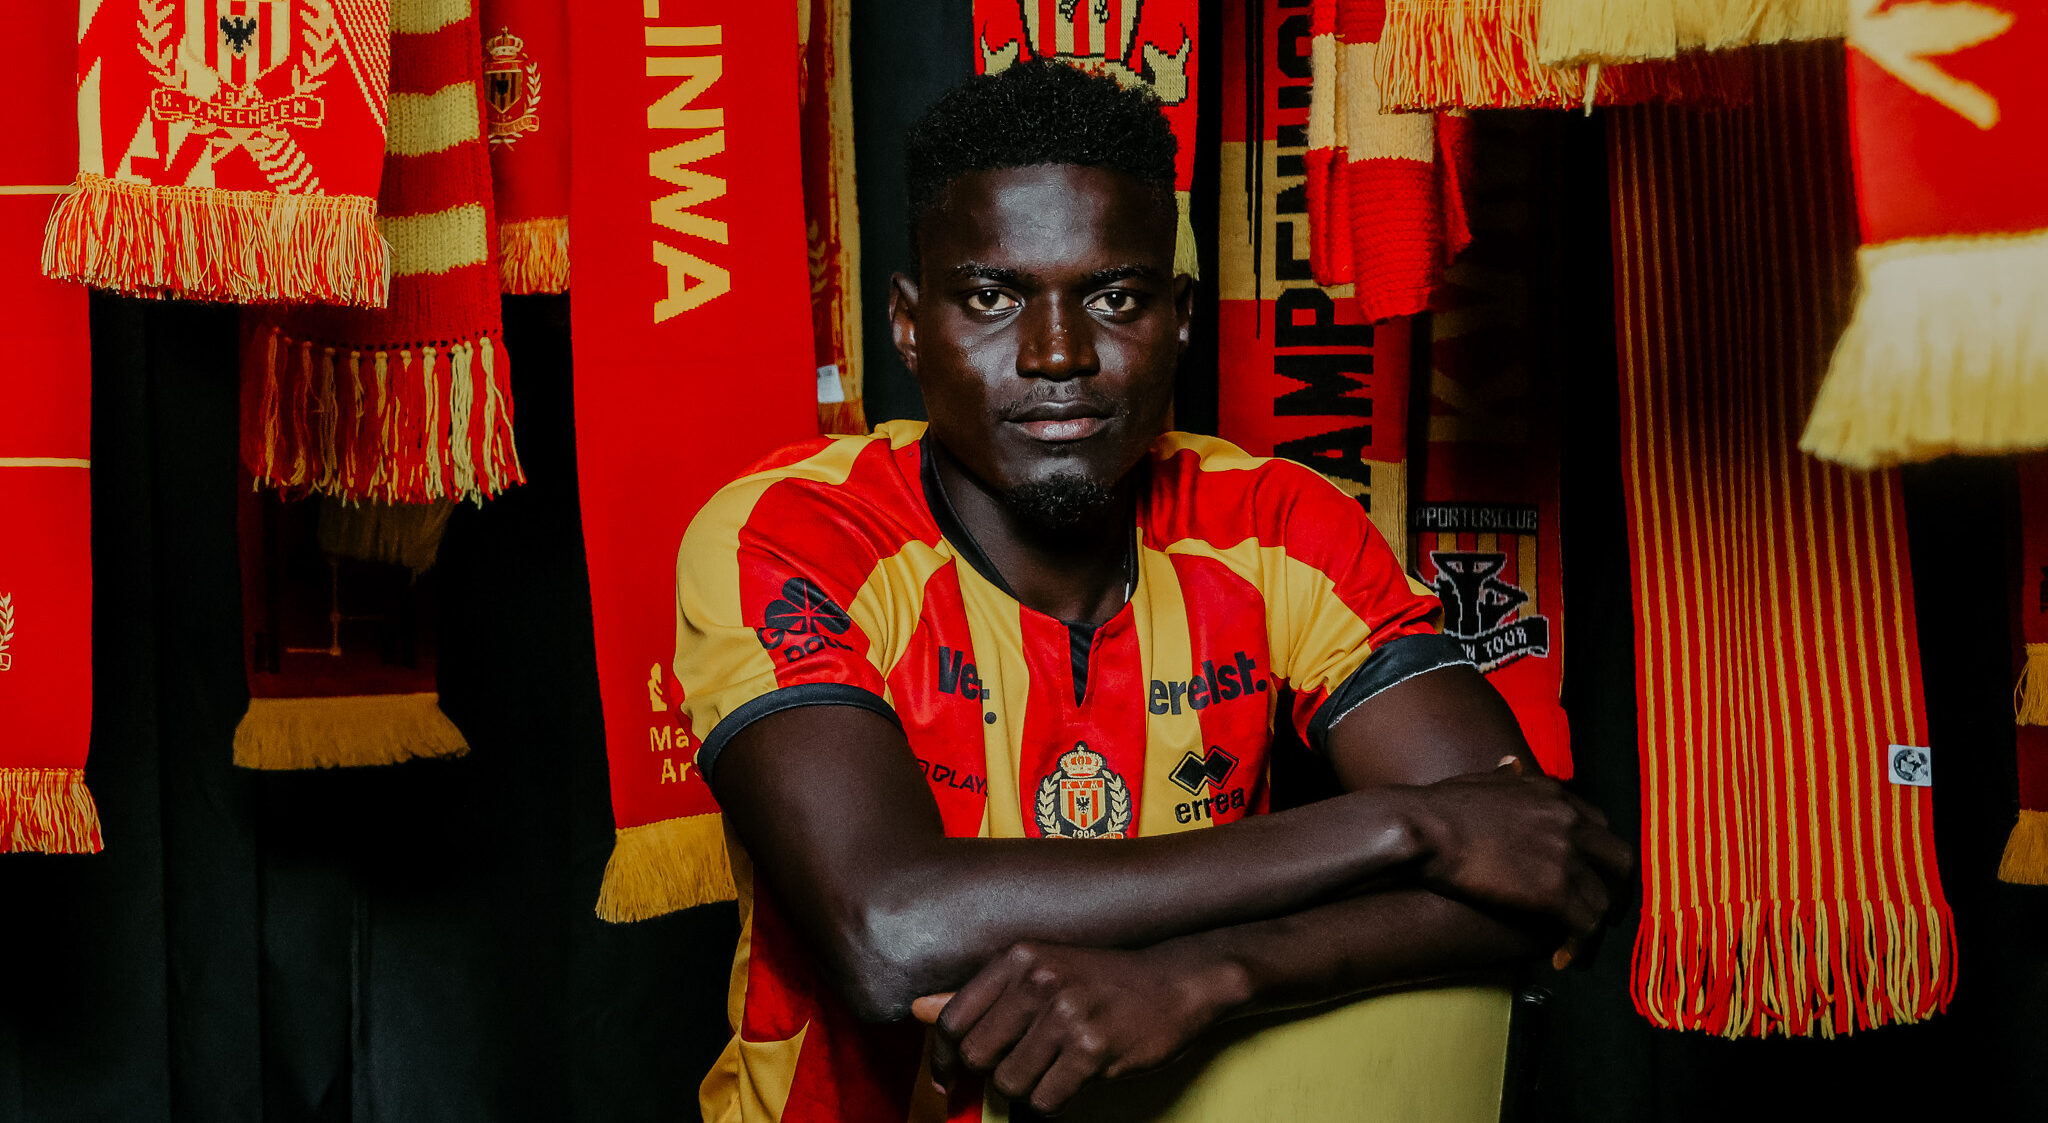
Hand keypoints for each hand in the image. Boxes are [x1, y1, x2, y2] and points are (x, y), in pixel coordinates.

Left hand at [911, 941, 1243, 1114]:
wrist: (1178, 980)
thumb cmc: (1106, 980)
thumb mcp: (1042, 969)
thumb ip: (983, 994)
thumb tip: (919, 1010)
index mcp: (1018, 957)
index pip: (954, 1019)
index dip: (945, 1057)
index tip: (949, 1078)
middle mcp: (1037, 979)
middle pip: (978, 1056)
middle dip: (995, 1074)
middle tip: (1024, 1069)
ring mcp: (1065, 1013)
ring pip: (1010, 1084)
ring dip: (1029, 1092)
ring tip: (1054, 1073)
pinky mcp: (1092, 1048)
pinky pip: (1046, 1101)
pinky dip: (1052, 1106)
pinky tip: (1071, 1085)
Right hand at [1401, 760, 1632, 944]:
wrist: (1424, 827)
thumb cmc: (1439, 807)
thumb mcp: (1481, 779)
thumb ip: (1505, 776)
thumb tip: (1510, 765)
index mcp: (1554, 795)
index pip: (1600, 826)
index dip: (1597, 855)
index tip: (1589, 875)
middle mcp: (1569, 822)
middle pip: (1620, 861)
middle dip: (1617, 890)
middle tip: (1605, 914)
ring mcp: (1565, 856)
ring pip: (1604, 900)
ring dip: (1596, 925)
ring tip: (1581, 946)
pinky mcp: (1553, 890)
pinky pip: (1585, 925)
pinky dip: (1580, 945)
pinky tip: (1564, 958)